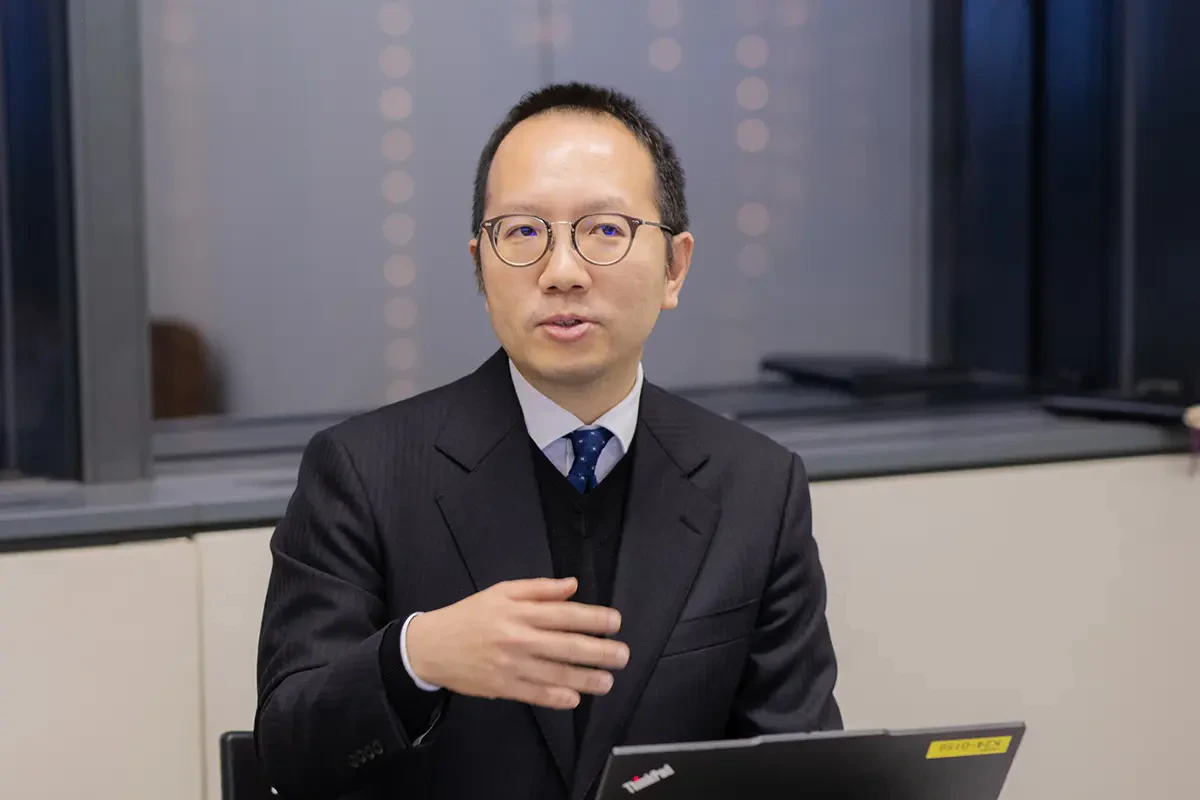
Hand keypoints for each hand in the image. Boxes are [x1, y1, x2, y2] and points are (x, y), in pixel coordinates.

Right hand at [405, 577, 628, 709]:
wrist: (432, 647)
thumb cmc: (470, 615)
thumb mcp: (501, 592)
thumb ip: (538, 589)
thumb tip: (573, 586)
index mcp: (520, 612)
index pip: (566, 615)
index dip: (594, 619)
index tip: (616, 623)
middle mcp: (519, 638)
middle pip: (568, 646)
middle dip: (600, 651)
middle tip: (623, 655)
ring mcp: (512, 666)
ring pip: (556, 673)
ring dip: (586, 679)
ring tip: (608, 681)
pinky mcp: (504, 688)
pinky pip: (536, 694)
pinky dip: (557, 698)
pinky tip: (575, 698)